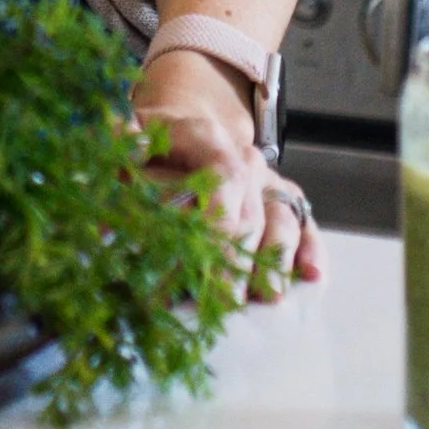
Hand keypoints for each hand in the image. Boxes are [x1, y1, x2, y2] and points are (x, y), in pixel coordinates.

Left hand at [129, 44, 320, 296]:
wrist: (185, 128)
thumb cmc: (152, 142)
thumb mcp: (130, 135)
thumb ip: (124, 144)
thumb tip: (118, 146)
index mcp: (207, 136)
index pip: (223, 174)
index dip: (219, 214)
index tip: (207, 249)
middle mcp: (244, 158)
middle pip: (249, 212)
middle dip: (236, 260)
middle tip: (223, 300)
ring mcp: (266, 182)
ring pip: (281, 220)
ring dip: (273, 262)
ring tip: (267, 298)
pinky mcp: (281, 202)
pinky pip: (303, 223)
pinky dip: (310, 249)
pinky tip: (310, 275)